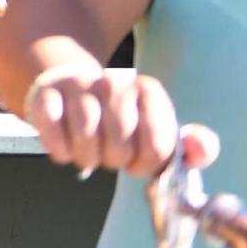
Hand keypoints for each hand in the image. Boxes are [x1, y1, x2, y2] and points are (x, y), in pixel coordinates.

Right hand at [21, 65, 189, 177]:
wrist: (75, 90)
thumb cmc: (123, 121)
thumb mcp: (162, 132)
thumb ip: (193, 147)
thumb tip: (200, 150)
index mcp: (147, 91)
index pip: (157, 146)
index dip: (146, 165)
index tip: (138, 161)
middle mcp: (113, 82)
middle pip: (120, 144)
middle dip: (115, 160)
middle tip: (111, 157)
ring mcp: (77, 85)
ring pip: (86, 135)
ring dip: (87, 157)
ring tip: (89, 154)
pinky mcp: (46, 92)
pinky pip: (51, 126)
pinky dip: (58, 147)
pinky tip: (64, 150)